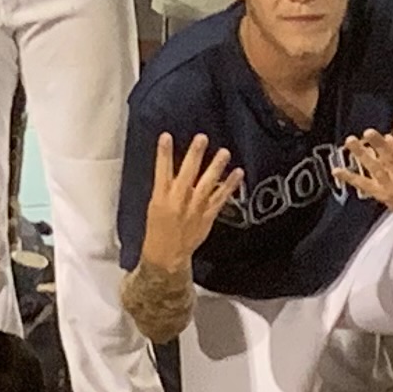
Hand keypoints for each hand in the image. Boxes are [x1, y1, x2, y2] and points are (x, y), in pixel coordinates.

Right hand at [139, 133, 245, 265]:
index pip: (161, 171)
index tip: (166, 136)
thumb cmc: (158, 228)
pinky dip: (230, 186)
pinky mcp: (207, 216)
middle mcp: (178, 201)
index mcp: (161, 197)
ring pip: (207, 184)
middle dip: (194, 155)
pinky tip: (238, 173)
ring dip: (216, 167)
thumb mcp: (155, 205)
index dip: (164, 154)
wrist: (166, 255)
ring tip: (224, 152)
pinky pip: (220, 198)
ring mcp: (194, 209)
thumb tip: (177, 167)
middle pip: (187, 174)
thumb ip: (166, 187)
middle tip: (202, 138)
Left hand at [333, 119, 392, 224]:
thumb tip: (390, 137)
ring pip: (375, 170)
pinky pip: (363, 185)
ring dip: (361, 155)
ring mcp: (391, 189)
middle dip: (380, 145)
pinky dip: (349, 178)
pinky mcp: (381, 195)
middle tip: (369, 132)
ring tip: (350, 141)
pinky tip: (336, 170)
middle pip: (391, 161)